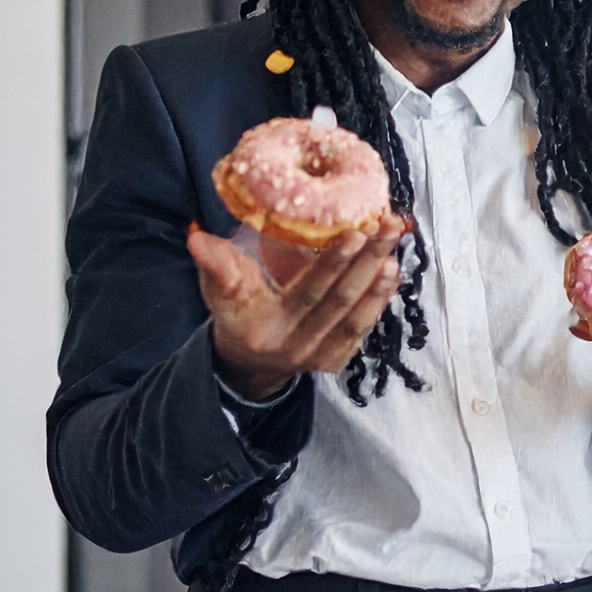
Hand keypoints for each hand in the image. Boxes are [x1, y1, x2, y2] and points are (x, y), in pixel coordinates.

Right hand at [190, 218, 406, 400]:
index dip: (330, 263)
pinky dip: (379, 299)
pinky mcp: (337, 359)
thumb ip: (216, 265)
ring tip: (394, 245)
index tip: (352, 233)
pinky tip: (392, 272)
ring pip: (355, 314)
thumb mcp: (218, 292)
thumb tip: (197, 236)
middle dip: (365, 260)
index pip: (304, 290)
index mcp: (263, 326)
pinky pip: (362, 328)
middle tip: (387, 227)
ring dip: (379, 279)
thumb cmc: (236, 315)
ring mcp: (319, 356)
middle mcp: (295, 345)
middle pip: (337, 299)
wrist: (249, 364)